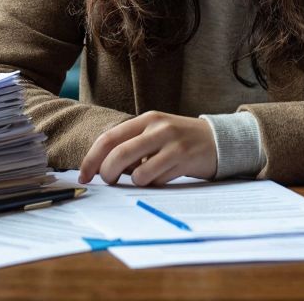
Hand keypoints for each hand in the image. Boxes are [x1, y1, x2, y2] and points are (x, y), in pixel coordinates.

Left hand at [78, 111, 217, 186]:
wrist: (219, 140)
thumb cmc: (180, 140)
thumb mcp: (156, 133)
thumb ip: (132, 144)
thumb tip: (101, 167)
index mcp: (146, 119)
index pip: (109, 138)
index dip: (92, 158)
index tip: (84, 176)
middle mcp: (158, 127)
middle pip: (119, 154)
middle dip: (107, 173)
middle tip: (107, 182)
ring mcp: (172, 143)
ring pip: (138, 172)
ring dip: (135, 182)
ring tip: (146, 177)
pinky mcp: (184, 159)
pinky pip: (157, 180)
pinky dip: (154, 184)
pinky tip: (164, 177)